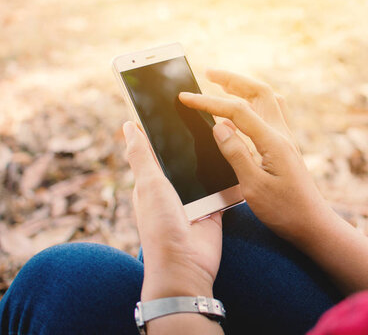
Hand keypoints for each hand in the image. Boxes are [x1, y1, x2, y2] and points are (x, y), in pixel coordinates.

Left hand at [123, 121, 221, 300]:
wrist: (187, 265)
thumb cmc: (161, 226)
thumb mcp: (149, 185)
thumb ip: (141, 155)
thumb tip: (127, 126)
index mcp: (150, 183)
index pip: (154, 150)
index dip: (161, 130)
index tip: (174, 106)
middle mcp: (171, 190)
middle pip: (182, 158)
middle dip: (191, 142)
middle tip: (206, 114)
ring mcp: (193, 199)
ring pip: (203, 170)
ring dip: (211, 158)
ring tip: (224, 132)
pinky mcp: (213, 208)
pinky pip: (222, 186)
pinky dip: (228, 177)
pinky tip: (235, 158)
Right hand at [179, 70, 328, 240]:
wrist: (312, 224)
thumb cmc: (284, 211)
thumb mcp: (253, 187)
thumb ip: (236, 153)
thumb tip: (219, 126)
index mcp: (273, 141)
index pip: (237, 111)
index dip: (209, 102)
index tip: (185, 98)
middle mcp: (283, 134)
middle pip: (259, 92)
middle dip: (233, 79)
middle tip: (208, 73)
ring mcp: (287, 138)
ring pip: (268, 99)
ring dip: (246, 87)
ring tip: (223, 84)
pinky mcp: (287, 146)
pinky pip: (273, 111)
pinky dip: (255, 102)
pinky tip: (244, 111)